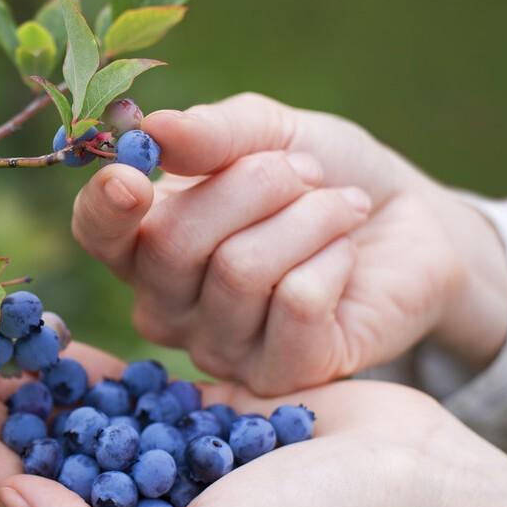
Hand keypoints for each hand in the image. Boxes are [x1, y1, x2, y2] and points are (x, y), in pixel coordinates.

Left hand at [0, 327, 506, 506]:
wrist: (411, 487)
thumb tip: (15, 500)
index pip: (19, 499)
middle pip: (33, 448)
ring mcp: (162, 459)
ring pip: (66, 412)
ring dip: (17, 373)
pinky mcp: (194, 415)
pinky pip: (119, 384)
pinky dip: (77, 361)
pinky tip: (41, 332)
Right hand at [72, 93, 506, 393]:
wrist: (409, 223)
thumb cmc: (322, 175)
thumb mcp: (270, 132)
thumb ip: (212, 134)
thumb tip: (154, 130)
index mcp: (146, 241)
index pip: (97, 233)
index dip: (105, 209)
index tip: (133, 177)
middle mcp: (168, 305)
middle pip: (174, 244)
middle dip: (253, 185)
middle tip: (306, 172)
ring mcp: (220, 348)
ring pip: (240, 271)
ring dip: (308, 218)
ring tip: (341, 206)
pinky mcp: (282, 376)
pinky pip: (296, 305)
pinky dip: (333, 259)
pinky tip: (345, 257)